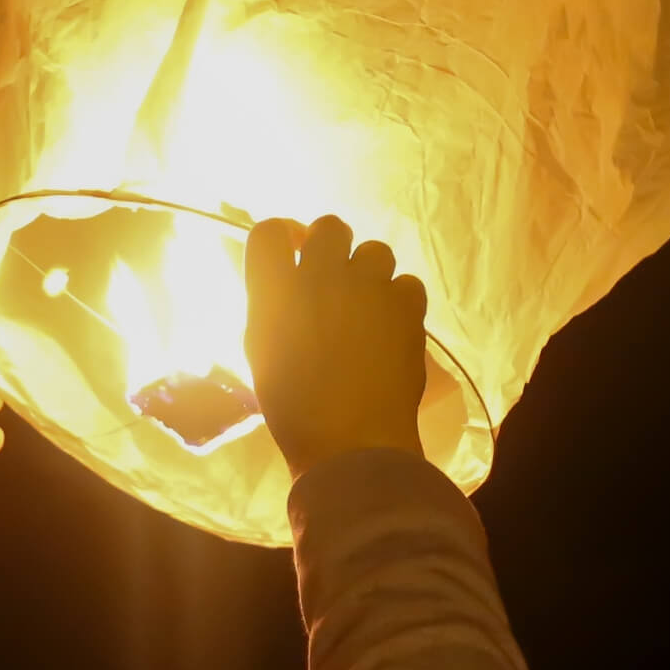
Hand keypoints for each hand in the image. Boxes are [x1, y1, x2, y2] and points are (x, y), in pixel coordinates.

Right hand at [244, 214, 427, 483]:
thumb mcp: (262, 353)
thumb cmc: (294, 409)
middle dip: (330, 248)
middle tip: (332, 281)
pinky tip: (392, 327)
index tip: (289, 256)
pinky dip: (399, 300)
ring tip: (367, 308)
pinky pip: (406, 282)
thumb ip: (271, 309)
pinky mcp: (407, 306)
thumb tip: (287, 284)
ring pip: (375, 251)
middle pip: (329, 227)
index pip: (268, 232)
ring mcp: (368, 287)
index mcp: (275, 292)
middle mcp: (320, 276)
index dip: (279, 239)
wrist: (350, 442)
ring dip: (369, 273)